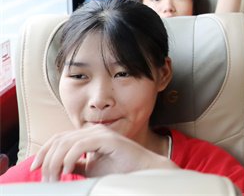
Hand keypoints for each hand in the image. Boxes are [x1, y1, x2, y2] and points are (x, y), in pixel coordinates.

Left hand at [31, 125, 174, 181]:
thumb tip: (56, 169)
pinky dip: (70, 158)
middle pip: (59, 140)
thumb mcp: (90, 169)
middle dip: (47, 159)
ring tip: (56, 177)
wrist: (142, 172)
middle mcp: (94, 130)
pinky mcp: (107, 139)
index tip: (35, 169)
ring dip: (56, 162)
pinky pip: (81, 146)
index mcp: (89, 135)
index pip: (59, 139)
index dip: (44, 152)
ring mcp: (101, 133)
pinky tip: (68, 170)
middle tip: (46, 178)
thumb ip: (75, 165)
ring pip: (67, 143)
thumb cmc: (120, 171)